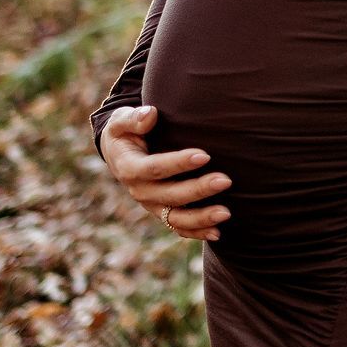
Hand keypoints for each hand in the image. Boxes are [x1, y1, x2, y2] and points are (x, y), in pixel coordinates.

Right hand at [98, 105, 231, 241]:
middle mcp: (140, 191)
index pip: (155, 168)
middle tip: (226, 181)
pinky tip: (217, 233)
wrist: (120, 153)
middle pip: (170, 195)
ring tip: (226, 212)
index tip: (205, 155)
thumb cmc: (126, 131)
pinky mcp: (162, 212)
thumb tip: (150, 114)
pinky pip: (179, 227)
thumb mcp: (120, 121)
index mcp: (129, 168)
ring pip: (176, 218)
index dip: (178, 163)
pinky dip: (197, 232)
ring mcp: (152, 205)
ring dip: (201, 218)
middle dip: (198, 190)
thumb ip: (133, 118)